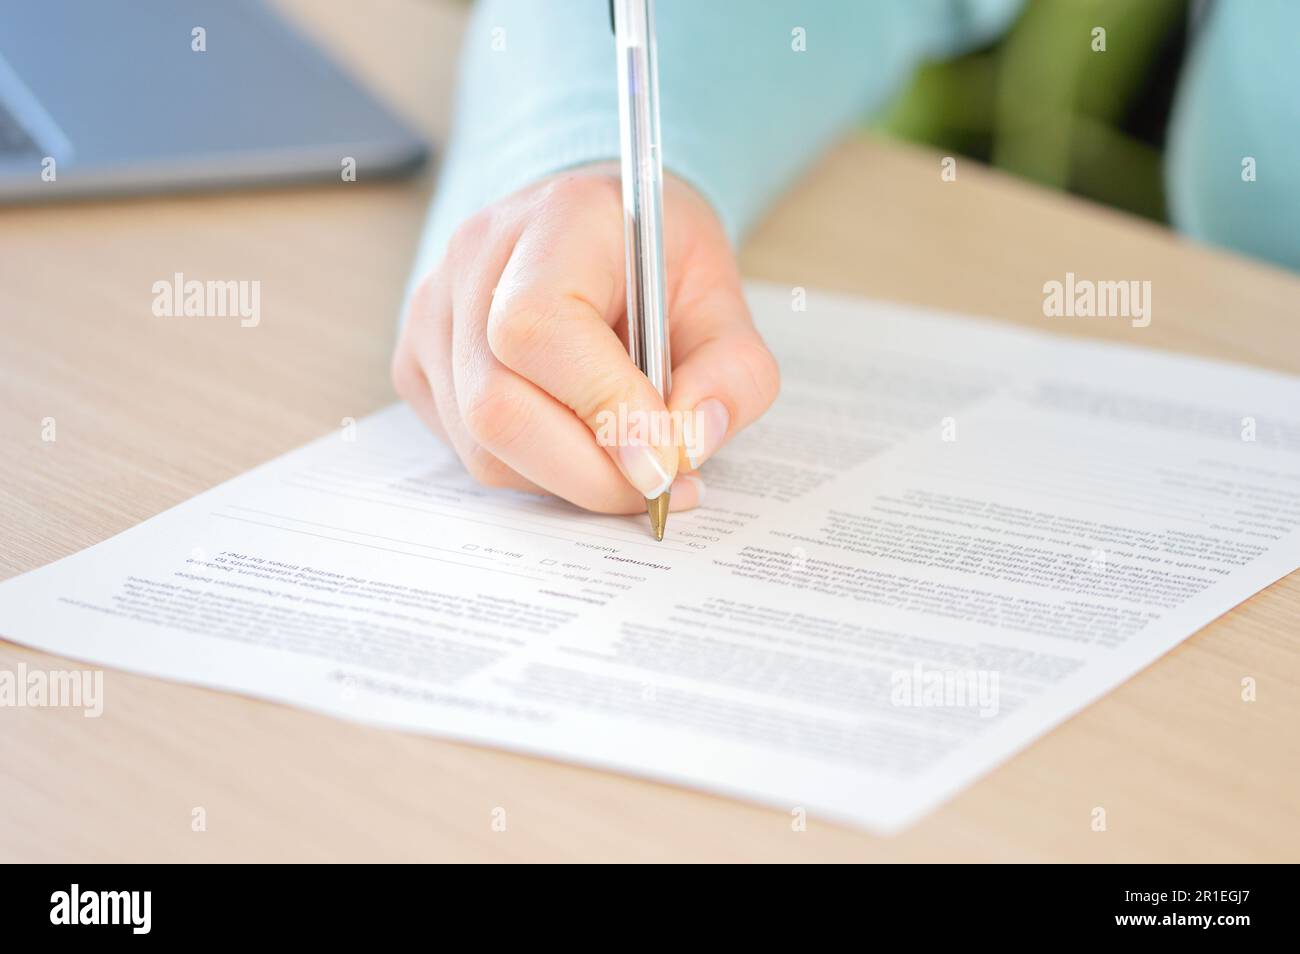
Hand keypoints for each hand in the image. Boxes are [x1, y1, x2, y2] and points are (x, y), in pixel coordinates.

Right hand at [392, 164, 779, 512]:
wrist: (596, 224)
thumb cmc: (655, 258)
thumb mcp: (724, 297)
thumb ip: (733, 372)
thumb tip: (688, 445)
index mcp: (555, 220)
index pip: (539, 328)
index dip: (600, 409)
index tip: (663, 463)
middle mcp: (473, 260)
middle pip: (496, 405)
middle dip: (590, 473)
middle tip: (661, 488)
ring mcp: (432, 314)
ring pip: (482, 445)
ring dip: (568, 479)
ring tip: (631, 464)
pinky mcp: (416, 364)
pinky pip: (467, 450)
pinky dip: (535, 471)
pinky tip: (581, 442)